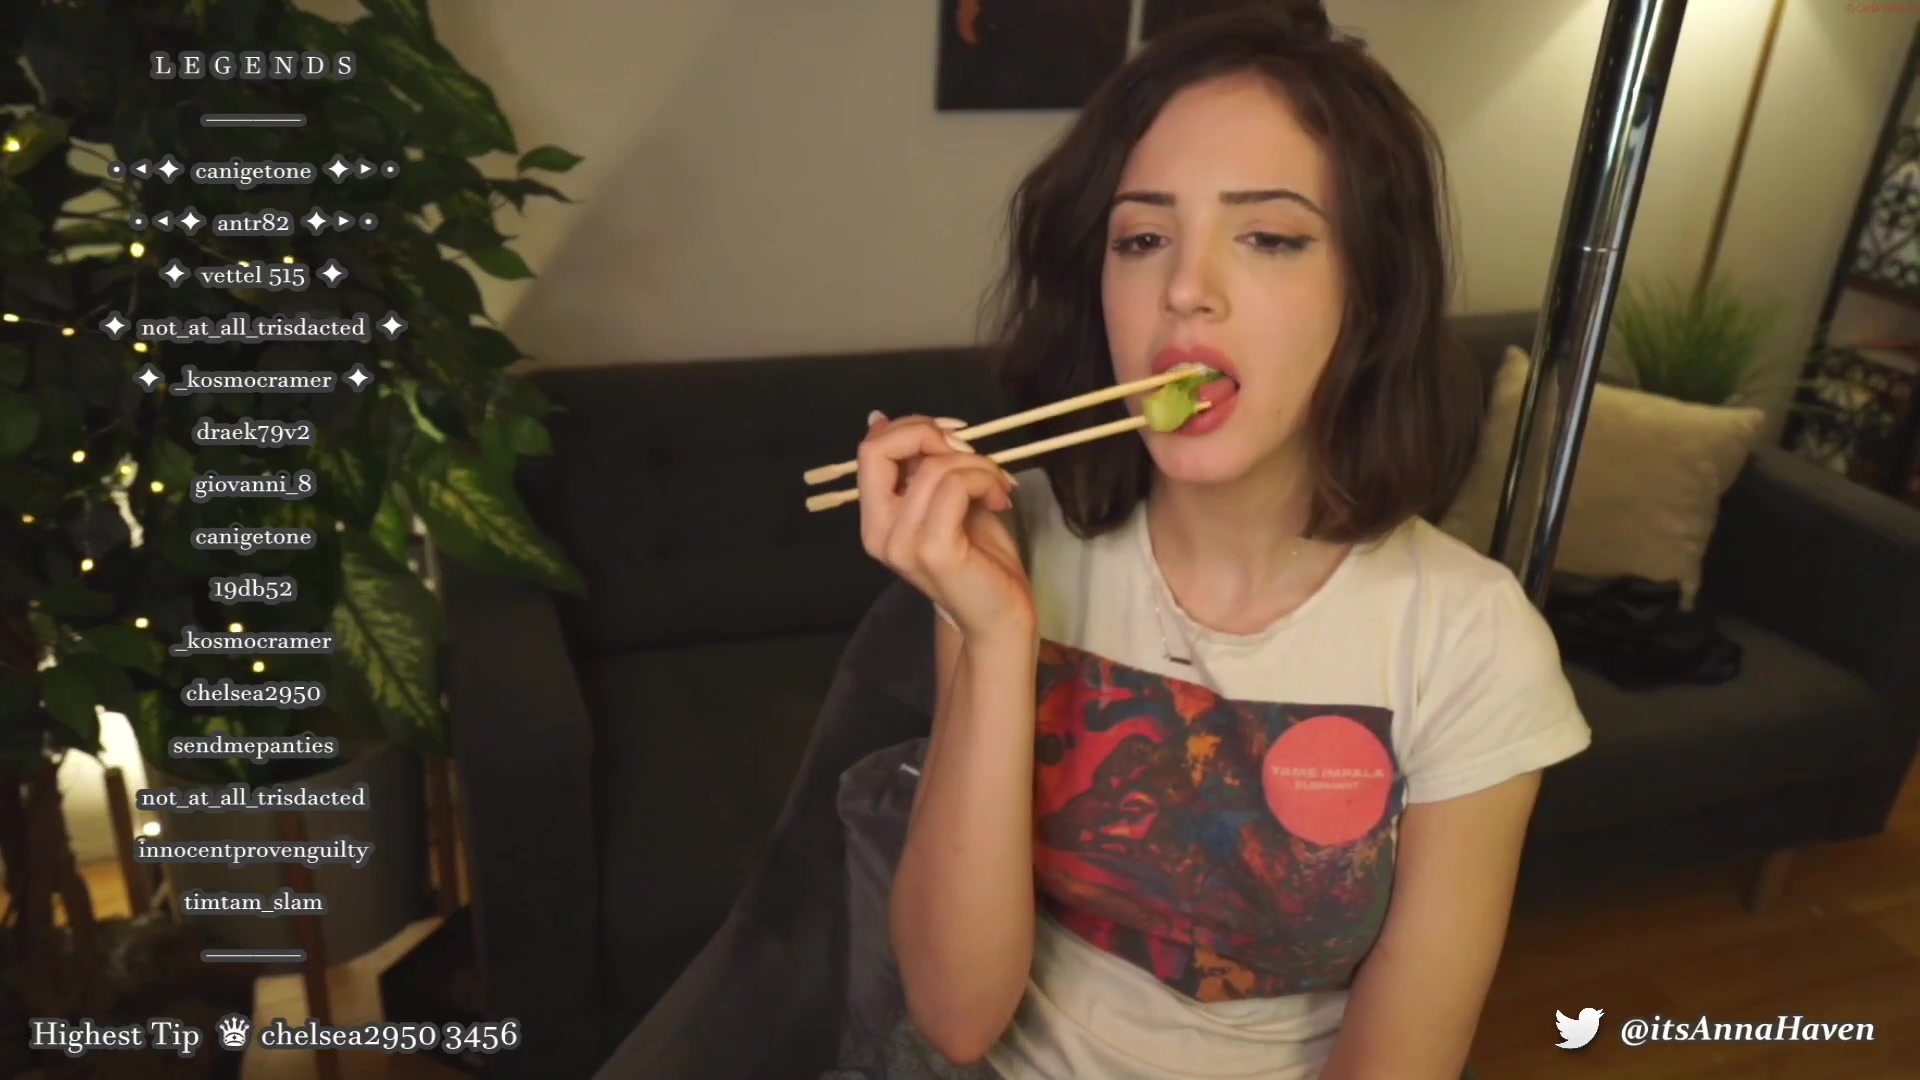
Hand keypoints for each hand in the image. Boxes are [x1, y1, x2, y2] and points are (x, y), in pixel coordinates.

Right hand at [856, 412, 1032, 642]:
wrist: (1000, 616)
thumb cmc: (979, 560)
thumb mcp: (946, 498)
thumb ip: (919, 465)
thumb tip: (881, 419)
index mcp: (876, 519)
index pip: (869, 450)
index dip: (911, 427)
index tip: (952, 435)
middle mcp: (878, 532)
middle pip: (878, 449)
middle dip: (928, 432)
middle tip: (970, 451)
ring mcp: (902, 544)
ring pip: (933, 465)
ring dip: (977, 463)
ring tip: (997, 484)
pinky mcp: (932, 550)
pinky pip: (954, 485)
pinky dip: (983, 478)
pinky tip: (1000, 498)